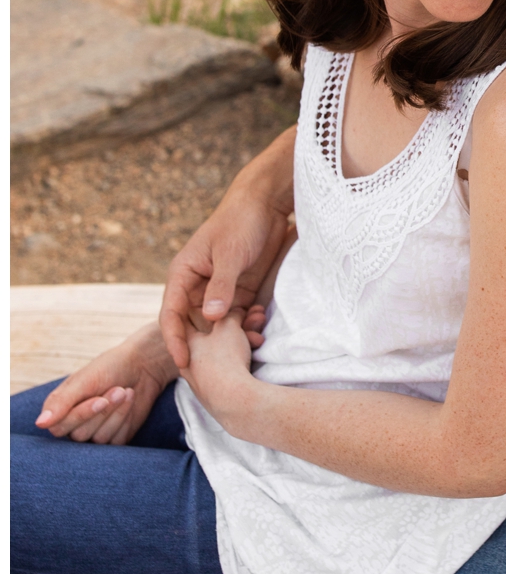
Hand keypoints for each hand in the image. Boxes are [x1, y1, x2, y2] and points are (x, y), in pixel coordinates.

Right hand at [33, 328, 177, 444]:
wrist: (142, 367)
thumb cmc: (108, 369)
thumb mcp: (84, 380)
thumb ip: (61, 401)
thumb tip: (40, 424)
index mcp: (59, 410)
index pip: (59, 427)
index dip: (82, 415)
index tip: (101, 398)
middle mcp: (74, 426)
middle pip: (80, 435)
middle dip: (104, 412)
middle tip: (119, 390)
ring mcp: (94, 434)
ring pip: (100, 439)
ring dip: (117, 414)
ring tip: (125, 393)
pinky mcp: (115, 438)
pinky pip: (117, 441)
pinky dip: (126, 421)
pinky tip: (130, 404)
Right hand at [161, 172, 296, 370]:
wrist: (265, 204)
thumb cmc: (240, 223)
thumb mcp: (230, 255)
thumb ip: (220, 286)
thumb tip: (209, 319)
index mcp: (183, 275)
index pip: (171, 314)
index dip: (175, 339)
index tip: (183, 362)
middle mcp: (196, 286)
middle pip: (193, 324)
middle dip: (205, 346)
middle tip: (218, 368)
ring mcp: (218, 289)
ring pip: (218, 324)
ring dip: (231, 337)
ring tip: (251, 345)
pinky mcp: (240, 290)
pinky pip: (238, 316)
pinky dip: (246, 326)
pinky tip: (260, 331)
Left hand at [181, 314, 259, 422]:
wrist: (232, 401)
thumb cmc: (225, 359)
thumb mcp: (229, 327)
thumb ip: (229, 314)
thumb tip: (231, 310)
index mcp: (185, 342)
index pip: (187, 318)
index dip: (203, 307)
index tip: (218, 302)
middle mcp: (188, 360)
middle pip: (211, 335)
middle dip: (234, 325)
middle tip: (255, 318)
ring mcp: (199, 378)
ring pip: (221, 351)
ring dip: (241, 341)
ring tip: (260, 340)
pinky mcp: (213, 391)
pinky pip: (226, 367)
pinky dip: (239, 358)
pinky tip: (254, 355)